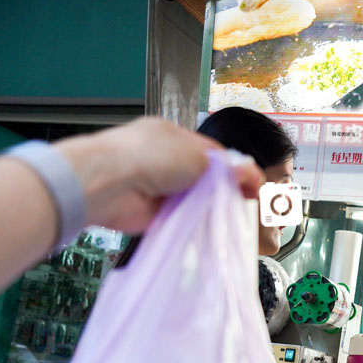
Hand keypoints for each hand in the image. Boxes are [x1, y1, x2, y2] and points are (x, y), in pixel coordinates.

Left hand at [55, 118, 263, 232]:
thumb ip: (225, 167)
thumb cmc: (149, 158)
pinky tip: (211, 226)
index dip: (234, 167)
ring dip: (209, 206)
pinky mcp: (152, 212)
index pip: (211, 151)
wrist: (109, 185)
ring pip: (193, 197)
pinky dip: (194, 221)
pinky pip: (181, 217)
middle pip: (203, 175)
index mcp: (172, 136)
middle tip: (246, 200)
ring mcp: (157, 186)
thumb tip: (250, 171)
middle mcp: (163, 159)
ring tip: (233, 214)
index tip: (253, 182)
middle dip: (223, 187)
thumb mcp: (197, 156)